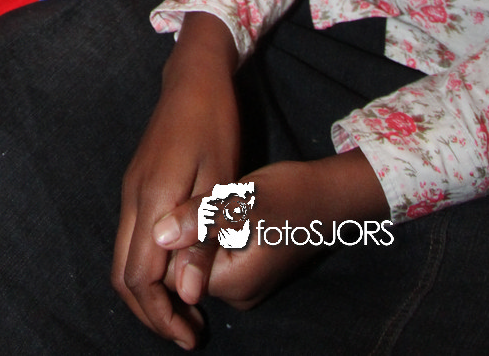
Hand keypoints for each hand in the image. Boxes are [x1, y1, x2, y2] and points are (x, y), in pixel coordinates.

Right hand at [111, 13, 239, 348]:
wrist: (193, 77)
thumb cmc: (214, 124)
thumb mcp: (221, 181)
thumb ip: (201, 237)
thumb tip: (184, 295)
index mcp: (152, 202)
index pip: (140, 278)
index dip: (161, 315)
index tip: (190, 335)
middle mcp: (132, 200)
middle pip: (122, 275)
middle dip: (150, 312)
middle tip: (187, 333)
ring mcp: (130, 190)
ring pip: (123, 258)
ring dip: (148, 292)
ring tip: (185, 310)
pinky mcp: (136, 184)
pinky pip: (130, 238)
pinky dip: (148, 267)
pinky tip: (177, 271)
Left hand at [146, 150, 389, 313]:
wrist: (330, 194)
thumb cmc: (290, 194)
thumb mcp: (242, 201)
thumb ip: (200, 220)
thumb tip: (159, 235)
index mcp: (232, 284)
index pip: (173, 274)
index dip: (168, 237)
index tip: (176, 202)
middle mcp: (237, 295)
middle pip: (184, 269)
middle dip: (182, 234)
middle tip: (196, 197)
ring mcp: (245, 284)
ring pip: (198, 259)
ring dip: (195, 231)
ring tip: (208, 200)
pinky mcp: (250, 269)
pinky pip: (215, 255)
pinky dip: (210, 233)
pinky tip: (218, 208)